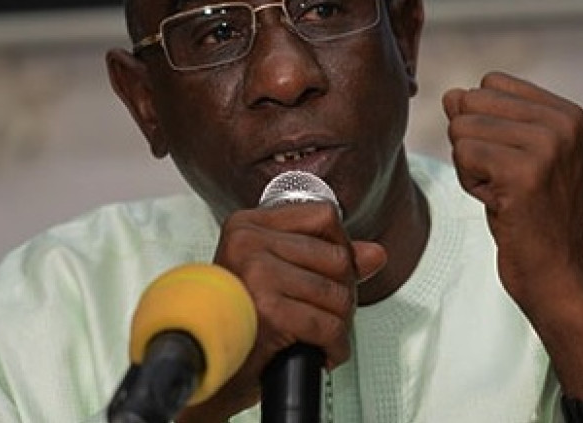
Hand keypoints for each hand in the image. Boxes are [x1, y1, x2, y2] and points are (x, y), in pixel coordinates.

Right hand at [177, 202, 386, 420]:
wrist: (206, 366)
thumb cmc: (240, 321)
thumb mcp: (279, 277)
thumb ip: (327, 258)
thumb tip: (376, 254)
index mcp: (247, 226)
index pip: (324, 216)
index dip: (339, 248)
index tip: (327, 274)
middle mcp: (248, 243)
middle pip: (338, 256)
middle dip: (341, 294)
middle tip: (322, 314)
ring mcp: (256, 274)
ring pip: (338, 294)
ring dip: (338, 324)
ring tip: (318, 333)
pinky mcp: (268, 309)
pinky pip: (329, 326)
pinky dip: (334, 347)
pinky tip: (321, 351)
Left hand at [443, 71, 582, 399]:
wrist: (558, 276)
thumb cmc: (531, 218)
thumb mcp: (512, 157)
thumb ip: (485, 119)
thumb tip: (450, 94)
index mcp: (567, 113)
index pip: (490, 83)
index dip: (483, 124)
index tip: (511, 162)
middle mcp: (563, 122)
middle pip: (470, 101)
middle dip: (471, 144)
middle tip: (505, 182)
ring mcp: (548, 146)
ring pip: (461, 129)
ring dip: (470, 168)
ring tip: (505, 195)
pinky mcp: (525, 172)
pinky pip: (463, 155)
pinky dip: (470, 184)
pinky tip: (501, 205)